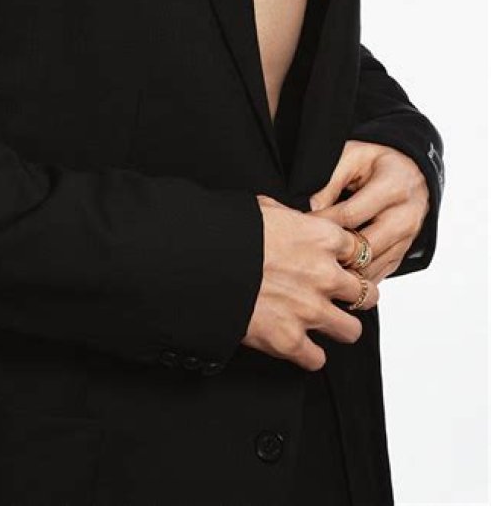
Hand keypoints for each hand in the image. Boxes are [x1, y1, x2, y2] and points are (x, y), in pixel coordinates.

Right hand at [240, 194, 379, 372]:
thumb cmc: (230, 232)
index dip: (351, 259)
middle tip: (341, 297)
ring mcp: (310, 310)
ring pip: (352, 330)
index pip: (360, 251)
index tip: (342, 264)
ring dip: (339, 327)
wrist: (202, 261)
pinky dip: (309, 355)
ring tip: (326, 324)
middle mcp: (325, 275)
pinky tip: (300, 346)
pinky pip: (317, 359)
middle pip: (366, 293)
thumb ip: (292, 218)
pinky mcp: (290, 340)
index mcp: (323, 238)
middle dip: (355, 296)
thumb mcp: (265, 209)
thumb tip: (293, 219)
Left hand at [308, 140, 430, 282]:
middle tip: (306, 250)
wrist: (410, 174)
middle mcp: (405, 217)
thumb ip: (332, 180)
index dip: (323, 221)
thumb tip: (313, 207)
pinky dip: (355, 275)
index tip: (301, 224)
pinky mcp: (402, 254)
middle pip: (364, 248)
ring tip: (317, 261)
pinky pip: (377, 274)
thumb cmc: (376, 162)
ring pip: (371, 267)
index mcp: (393, 188)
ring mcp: (407, 240)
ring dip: (343, 268)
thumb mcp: (352, 156)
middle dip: (334, 251)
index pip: (351, 214)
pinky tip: (335, 268)